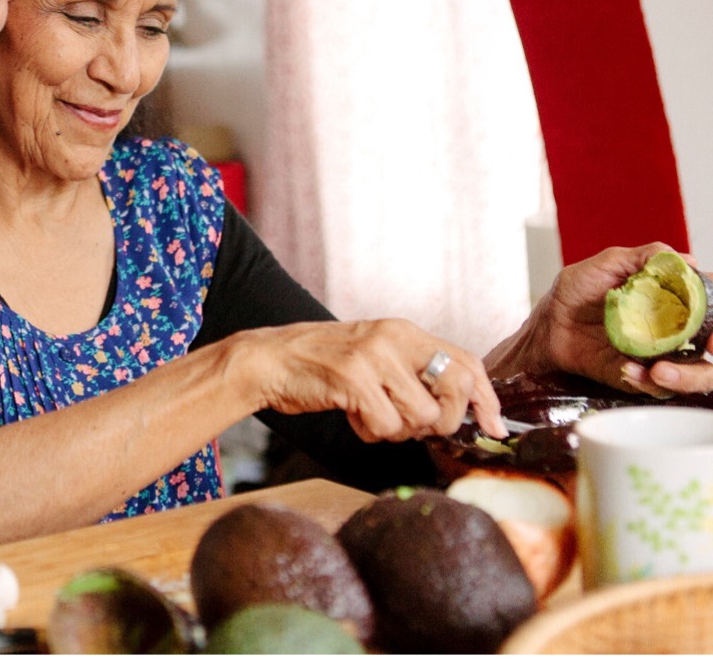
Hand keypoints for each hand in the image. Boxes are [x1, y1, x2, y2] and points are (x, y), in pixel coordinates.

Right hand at [243, 318, 505, 441]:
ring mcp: (373, 357)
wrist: (270, 360)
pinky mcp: (353, 379)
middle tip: (414, 426)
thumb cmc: (323, 366)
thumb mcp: (376, 356)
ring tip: (371, 416)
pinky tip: (352, 416)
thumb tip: (462, 409)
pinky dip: (370, 432)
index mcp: (404, 332)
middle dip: (444, 422)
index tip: (495, 427)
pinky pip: (386, 425)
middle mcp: (394, 338)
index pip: (466, 362)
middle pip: (455, 391)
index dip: (487, 399)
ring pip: (423, 416)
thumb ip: (413, 373)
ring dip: (399, 430)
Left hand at [509, 242, 712, 395]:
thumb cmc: (578, 291)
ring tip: (658, 370)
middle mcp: (676, 332)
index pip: (712, 312)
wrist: (548, 323)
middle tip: (708, 351)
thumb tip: (687, 261)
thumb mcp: (608, 264)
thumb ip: (646, 258)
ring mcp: (660, 357)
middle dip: (711, 362)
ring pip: (694, 376)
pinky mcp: (638, 376)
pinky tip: (627, 369)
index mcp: (675, 303)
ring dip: (685, 377)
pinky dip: (644, 381)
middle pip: (712, 350)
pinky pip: (654, 387)